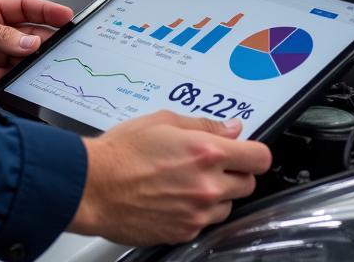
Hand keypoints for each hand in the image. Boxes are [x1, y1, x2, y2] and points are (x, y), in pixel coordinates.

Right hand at [68, 112, 271, 245]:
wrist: (94, 186)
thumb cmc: (121, 152)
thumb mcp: (162, 120)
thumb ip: (202, 125)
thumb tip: (230, 129)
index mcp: (206, 152)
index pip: (259, 158)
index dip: (254, 152)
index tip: (246, 151)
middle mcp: (208, 186)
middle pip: (248, 183)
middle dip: (234, 171)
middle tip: (209, 163)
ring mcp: (198, 213)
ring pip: (228, 205)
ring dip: (217, 193)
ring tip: (186, 180)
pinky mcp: (185, 232)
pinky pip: (206, 222)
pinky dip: (197, 211)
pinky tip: (174, 196)